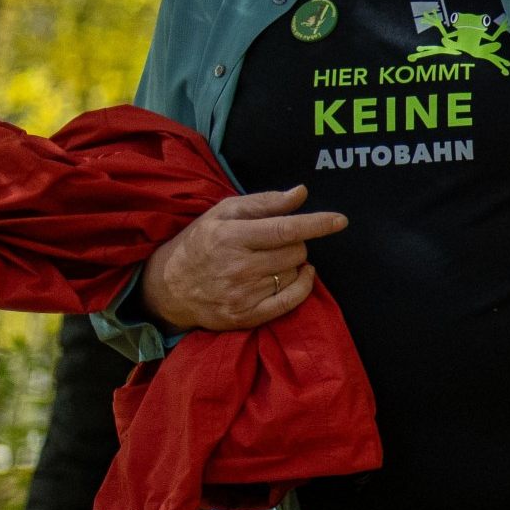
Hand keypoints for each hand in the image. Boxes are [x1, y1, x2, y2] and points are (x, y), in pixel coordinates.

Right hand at [139, 185, 347, 331]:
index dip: (316, 224)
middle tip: (275, 243)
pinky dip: (302, 285)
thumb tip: (301, 193)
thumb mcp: (223, 213)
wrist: (168, 287)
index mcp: (230, 237)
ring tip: (268, 261)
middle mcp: (238, 267)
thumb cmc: (201, 242)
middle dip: (294, 243)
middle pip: (296, 251)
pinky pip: (293, 300)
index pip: (285, 229)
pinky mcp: (248, 316)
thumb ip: (264, 202)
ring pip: (296, 273)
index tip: (341, 220)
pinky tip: (298, 275)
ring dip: (292, 264)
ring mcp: (243, 294)